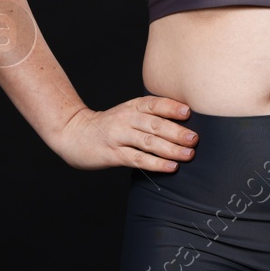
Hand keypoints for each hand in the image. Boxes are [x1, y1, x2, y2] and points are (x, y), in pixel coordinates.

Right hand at [52, 95, 197, 171]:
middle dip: (177, 132)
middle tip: (195, 139)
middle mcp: (126, 118)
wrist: (73, 133)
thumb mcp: (128, 113)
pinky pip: (137, 159)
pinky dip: (156, 163)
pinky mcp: (113, 154)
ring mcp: (119, 136)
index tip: (188, 112)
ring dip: (171, 148)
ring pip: (148, 142)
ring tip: (188, 154)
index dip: (171, 107)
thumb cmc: (109, 125)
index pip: (154, 103)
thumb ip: (150, 116)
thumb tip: (185, 124)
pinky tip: (170, 167)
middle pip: (155, 124)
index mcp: (132, 106)